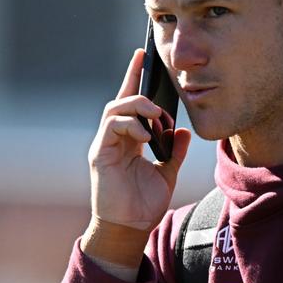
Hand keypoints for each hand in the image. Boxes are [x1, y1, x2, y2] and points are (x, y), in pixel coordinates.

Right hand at [89, 49, 191, 232]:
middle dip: (139, 89)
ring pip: (115, 108)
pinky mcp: (100, 155)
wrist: (131, 228)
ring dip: (138, 107)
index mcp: (128, 139)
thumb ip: (174, 151)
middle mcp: (114, 138)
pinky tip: (146, 138)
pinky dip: (131, 126)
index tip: (143, 54)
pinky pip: (111, 127)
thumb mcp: (167, 173)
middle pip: (121, 99)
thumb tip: (181, 130)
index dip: (135, 76)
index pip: (130, 101)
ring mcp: (105, 145)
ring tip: (156, 117)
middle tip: (161, 106)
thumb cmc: (144, 204)